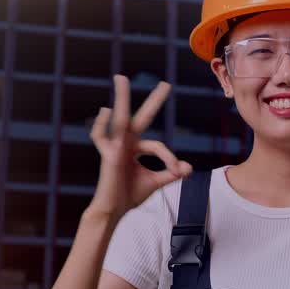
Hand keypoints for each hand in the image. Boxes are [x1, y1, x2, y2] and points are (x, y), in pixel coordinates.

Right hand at [87, 74, 190, 217]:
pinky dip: (100, 124)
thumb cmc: (130, 195)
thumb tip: (188, 167)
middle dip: (154, 101)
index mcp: (135, 148)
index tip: (179, 172)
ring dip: (122, 98)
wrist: (114, 210)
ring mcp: (115, 146)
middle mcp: (125, 143)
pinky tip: (105, 111)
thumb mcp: (155, 182)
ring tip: (121, 78)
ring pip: (120, 118)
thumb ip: (170, 173)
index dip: (170, 158)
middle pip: (142, 117)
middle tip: (166, 83)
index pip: (157, 145)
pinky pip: (100, 136)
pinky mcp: (108, 155)